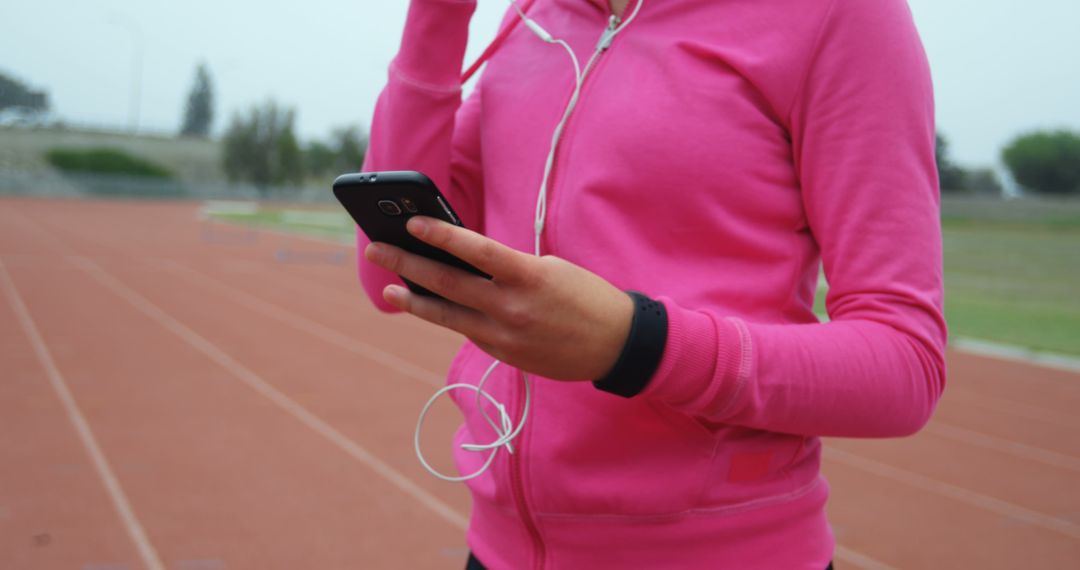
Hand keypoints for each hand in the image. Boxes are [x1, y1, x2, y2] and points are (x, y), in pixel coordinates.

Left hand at [364, 217, 632, 380]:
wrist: (616, 344)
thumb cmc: (584, 296)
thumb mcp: (550, 269)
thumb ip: (507, 268)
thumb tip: (464, 264)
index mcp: (528, 276)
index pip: (476, 250)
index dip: (441, 234)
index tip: (411, 222)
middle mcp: (511, 307)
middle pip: (447, 283)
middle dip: (406, 264)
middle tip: (376, 249)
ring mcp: (505, 335)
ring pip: (447, 315)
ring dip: (413, 300)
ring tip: (390, 289)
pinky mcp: (505, 354)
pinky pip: (468, 331)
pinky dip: (447, 316)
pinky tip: (429, 306)